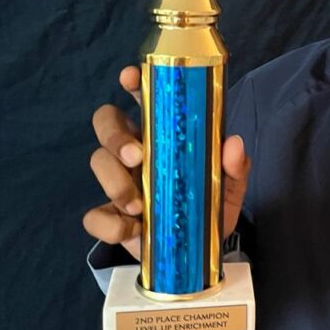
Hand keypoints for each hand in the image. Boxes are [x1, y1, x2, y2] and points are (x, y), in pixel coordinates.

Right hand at [82, 66, 251, 261]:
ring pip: (97, 161)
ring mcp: (119, 182)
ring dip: (114, 182)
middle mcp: (136, 152)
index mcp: (162, 134)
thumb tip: (234, 144)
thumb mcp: (229, 186)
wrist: (198, 253)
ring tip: (140, 206)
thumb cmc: (207, 206)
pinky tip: (132, 230)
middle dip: (115, 135)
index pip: (142, 97)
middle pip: (106, 122)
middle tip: (137, 156)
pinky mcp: (110, 217)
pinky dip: (109, 224)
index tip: (130, 76)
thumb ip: (235, 167)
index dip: (133, 82)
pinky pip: (93, 215)